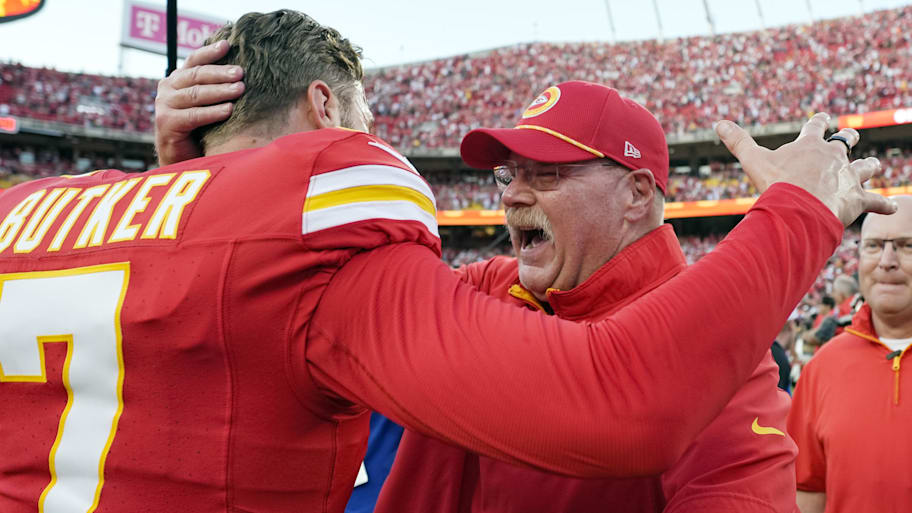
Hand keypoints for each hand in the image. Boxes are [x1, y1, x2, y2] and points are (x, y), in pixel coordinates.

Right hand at [154, 40, 244, 165]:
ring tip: (240, 89)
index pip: (194, 61)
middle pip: (196, 75)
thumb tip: (242, 74)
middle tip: (240, 72)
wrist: (180, 159)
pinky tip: (229, 110)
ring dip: (220, 91)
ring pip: (196, 94)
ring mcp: (164, 105)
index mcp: (177, 80)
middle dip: (220, 73)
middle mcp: (167, 88)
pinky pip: (193, 115)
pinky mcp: (166, 123)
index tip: (227, 45)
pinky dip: (212, 112)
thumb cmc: (199, 130)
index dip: (209, 52)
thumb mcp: (205, 104)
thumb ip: (213, 88)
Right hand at [715, 113, 896, 225]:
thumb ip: (738, 141)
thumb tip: (718, 123)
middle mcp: (834, 156)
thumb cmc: (776, 183)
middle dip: (848, 139)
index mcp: (810, 145)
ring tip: (874, 166)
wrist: (799, 207)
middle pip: (845, 142)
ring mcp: (848, 177)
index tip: (823, 117)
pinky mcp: (857, 198)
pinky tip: (891, 207)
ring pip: (866, 168)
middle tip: (850, 136)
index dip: (819, 121)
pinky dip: (884, 205)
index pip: (816, 126)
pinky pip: (876, 201)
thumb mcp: (753, 160)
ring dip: (869, 167)